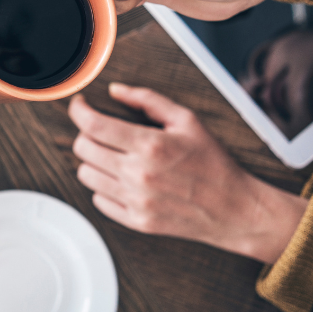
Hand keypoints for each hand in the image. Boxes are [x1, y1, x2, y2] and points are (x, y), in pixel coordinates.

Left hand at [68, 83, 307, 263]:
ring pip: (85, 175)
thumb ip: (148, 100)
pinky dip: (104, 187)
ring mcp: (136, 200)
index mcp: (150, 145)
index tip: (80, 106)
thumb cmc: (213, 163)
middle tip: (100, 131)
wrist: (234, 209)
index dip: (78, 111)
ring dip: (93, 161)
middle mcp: (138, 174)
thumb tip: (115, 90)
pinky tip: (121, 179)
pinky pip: (98, 200)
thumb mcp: (187, 120)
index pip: (93, 125)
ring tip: (113, 156)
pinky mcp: (136, 221)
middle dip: (86, 134)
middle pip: (82, 148)